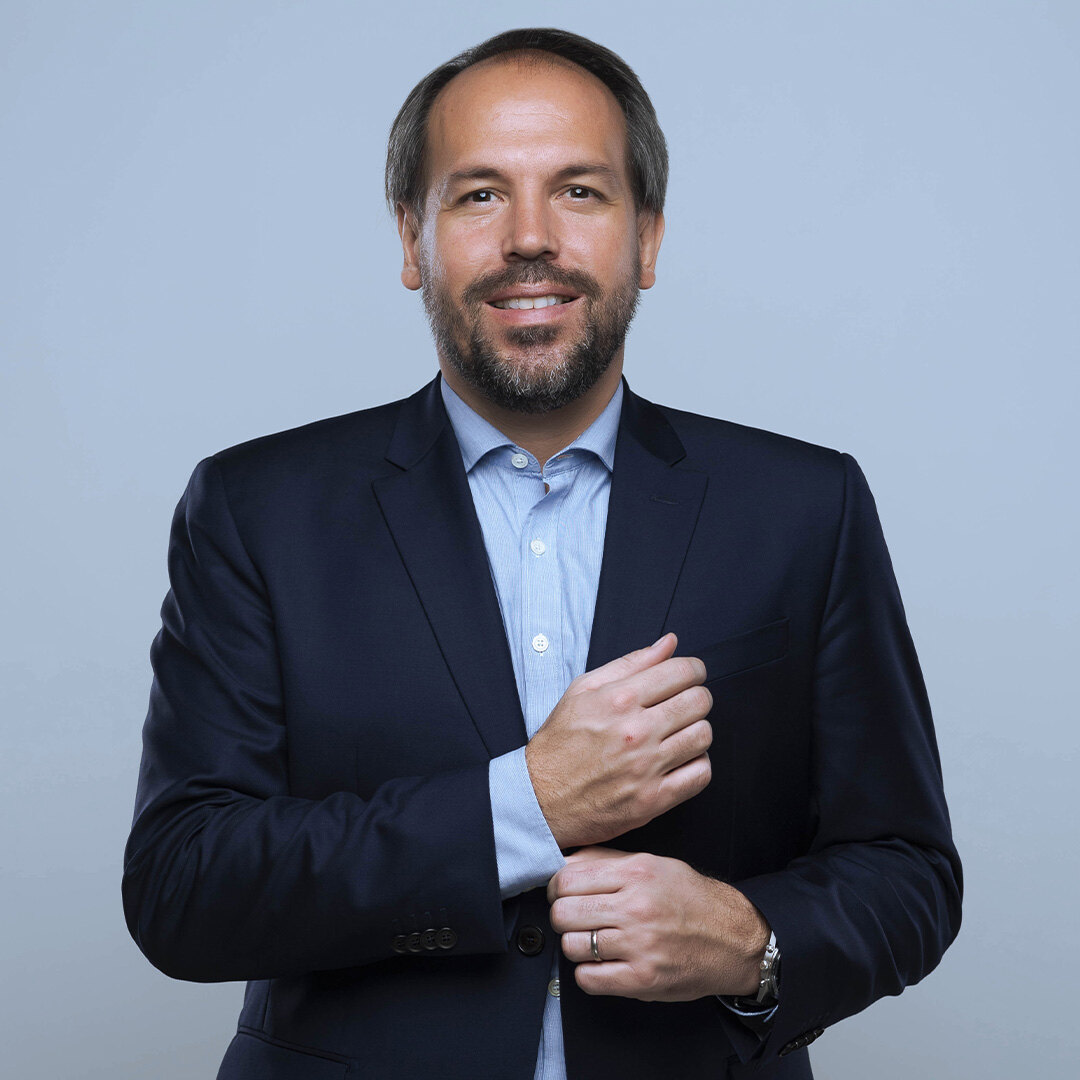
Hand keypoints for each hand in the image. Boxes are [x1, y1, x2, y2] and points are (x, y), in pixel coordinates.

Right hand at [524, 633, 712, 848]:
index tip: (692, 675)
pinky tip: (680, 759)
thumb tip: (668, 643)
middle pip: (699, 701)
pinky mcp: (653, 799)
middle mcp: (636, 731)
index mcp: (618, 699)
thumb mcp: (583, 690)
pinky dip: (698, 764)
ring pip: (703, 736)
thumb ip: (630, 663)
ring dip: (696, 730)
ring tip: (679, 733)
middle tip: (683, 704)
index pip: (681, 672)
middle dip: (697, 697)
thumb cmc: (561, 743)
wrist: (541, 798)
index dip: (694, 669)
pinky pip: (700, 774)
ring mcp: (646, 767)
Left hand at [547, 846, 769, 1000]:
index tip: (561, 894)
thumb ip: (608, 862)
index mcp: (636, 874)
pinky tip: (602, 963)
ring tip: (593, 941)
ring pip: (572, 946)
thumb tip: (565, 863)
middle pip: (563, 913)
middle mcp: (636, 908)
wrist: (735, 938)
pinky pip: (589, 979)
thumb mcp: (654, 865)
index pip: (567, 879)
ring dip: (576, 946)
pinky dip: (588, 973)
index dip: (556, 888)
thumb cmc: (693, 900)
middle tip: (575, 919)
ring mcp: (639, 945)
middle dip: (563, 917)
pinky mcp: (643, 980)